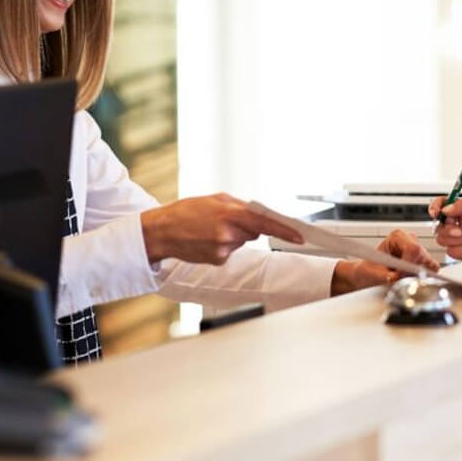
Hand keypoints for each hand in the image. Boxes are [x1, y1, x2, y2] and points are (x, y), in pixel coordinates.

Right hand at [140, 193, 303, 264]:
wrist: (162, 231)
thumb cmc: (186, 211)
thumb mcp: (214, 199)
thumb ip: (239, 206)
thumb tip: (259, 214)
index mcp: (229, 213)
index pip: (265, 223)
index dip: (285, 230)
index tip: (300, 236)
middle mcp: (228, 233)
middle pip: (254, 232)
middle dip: (246, 226)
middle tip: (224, 220)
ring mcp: (223, 249)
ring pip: (241, 242)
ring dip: (232, 236)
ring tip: (210, 229)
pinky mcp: (218, 260)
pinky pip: (231, 252)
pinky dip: (223, 246)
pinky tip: (206, 240)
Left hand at [330, 230, 439, 295]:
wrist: (370, 272)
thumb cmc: (371, 269)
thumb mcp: (376, 273)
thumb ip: (387, 276)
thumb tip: (397, 277)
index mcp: (397, 236)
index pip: (412, 248)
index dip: (408, 264)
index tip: (399, 275)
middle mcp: (410, 239)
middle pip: (421, 255)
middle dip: (412, 270)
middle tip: (398, 277)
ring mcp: (418, 248)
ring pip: (428, 262)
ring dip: (417, 273)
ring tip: (401, 276)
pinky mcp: (424, 259)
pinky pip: (432, 267)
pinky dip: (425, 275)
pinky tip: (412, 278)